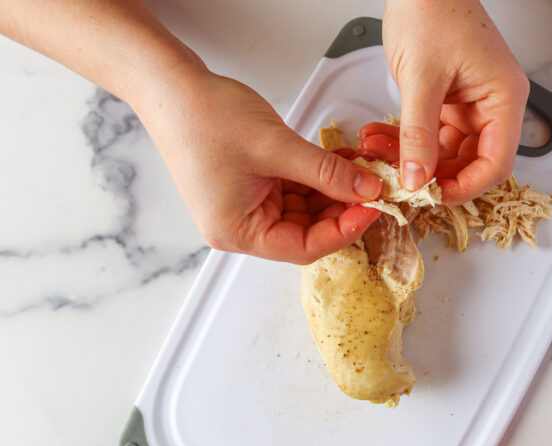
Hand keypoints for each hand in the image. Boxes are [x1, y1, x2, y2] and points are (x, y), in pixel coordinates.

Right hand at [130, 62, 382, 264]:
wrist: (170, 85)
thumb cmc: (204, 116)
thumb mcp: (277, 147)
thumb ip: (327, 172)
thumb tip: (368, 189)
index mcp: (238, 232)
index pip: (304, 247)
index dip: (344, 229)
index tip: (372, 207)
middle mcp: (240, 227)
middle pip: (307, 231)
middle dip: (342, 207)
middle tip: (373, 185)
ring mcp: (246, 206)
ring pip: (305, 209)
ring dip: (334, 189)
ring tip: (361, 167)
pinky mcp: (252, 186)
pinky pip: (295, 190)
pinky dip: (318, 177)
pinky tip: (341, 160)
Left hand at [382, 0, 528, 204]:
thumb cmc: (432, 10)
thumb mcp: (421, 78)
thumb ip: (419, 134)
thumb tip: (416, 179)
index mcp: (504, 98)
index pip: (496, 163)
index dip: (466, 187)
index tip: (432, 196)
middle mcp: (493, 105)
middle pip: (472, 163)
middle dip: (434, 176)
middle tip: (398, 182)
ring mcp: (470, 105)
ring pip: (446, 153)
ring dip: (413, 159)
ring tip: (377, 155)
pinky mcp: (448, 102)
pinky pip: (431, 136)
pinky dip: (406, 142)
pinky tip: (380, 140)